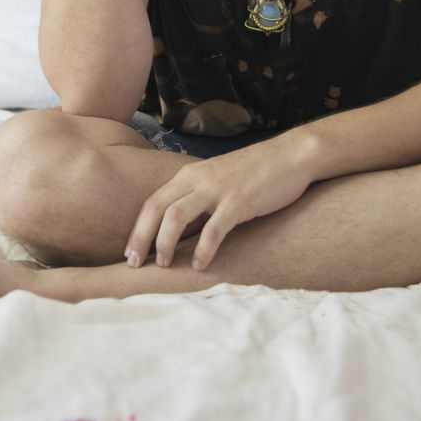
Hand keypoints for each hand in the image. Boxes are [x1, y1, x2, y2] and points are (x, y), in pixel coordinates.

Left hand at [124, 131, 315, 271]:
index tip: (130, 254)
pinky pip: (213, 229)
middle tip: (135, 264)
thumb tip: (180, 231)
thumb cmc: (255, 173)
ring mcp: (218, 189)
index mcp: (190, 175)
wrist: (290, 155)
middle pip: (156, 208)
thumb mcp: (218, 180)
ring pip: (176, 217)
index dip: (137, 228)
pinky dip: (204, 249)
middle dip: (141, 238)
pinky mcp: (239, 201)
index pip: (152, 202)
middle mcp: (198, 179)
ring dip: (165, 244)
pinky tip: (201, 265)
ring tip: (165, 265)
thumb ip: (198, 199)